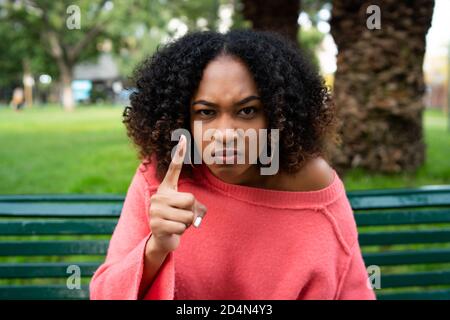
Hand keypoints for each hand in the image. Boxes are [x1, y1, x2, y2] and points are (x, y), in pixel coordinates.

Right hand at [147, 135, 206, 253]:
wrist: (163, 239)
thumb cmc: (178, 220)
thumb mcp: (189, 210)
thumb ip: (197, 208)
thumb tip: (197, 216)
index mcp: (167, 188)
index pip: (174, 168)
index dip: (180, 154)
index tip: (183, 137)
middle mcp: (159, 195)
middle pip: (190, 200)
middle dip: (192, 212)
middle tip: (183, 217)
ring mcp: (155, 209)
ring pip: (187, 216)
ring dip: (187, 224)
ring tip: (177, 224)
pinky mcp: (156, 224)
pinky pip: (181, 227)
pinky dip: (182, 232)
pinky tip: (173, 232)